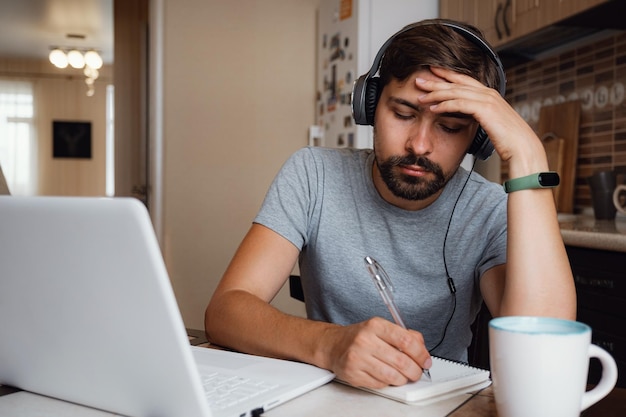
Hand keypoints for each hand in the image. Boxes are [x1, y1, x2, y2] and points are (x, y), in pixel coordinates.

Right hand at [320, 317, 430, 388]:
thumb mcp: (381, 328)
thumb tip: (422, 349)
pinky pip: (380, 384)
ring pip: (392, 376)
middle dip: (415, 371)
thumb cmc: (360, 337)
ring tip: (403, 375)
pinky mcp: (353, 374)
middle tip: (417, 372)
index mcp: (375, 325)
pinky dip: (387, 383)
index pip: (406, 340)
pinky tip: (385, 375)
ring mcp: (358, 358)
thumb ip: (404, 335)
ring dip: (403, 379)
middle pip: (402, 361)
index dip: (421, 354)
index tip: (426, 361)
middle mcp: (365, 340)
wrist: (334, 345)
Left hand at [416, 67, 547, 175]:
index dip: (447, 75)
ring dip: (436, 93)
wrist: (522, 147)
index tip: (432, 72)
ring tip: (420, 96)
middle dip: (436, 81)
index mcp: (489, 94)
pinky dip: (444, 105)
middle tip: (418, 80)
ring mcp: (487, 100)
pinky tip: (432, 108)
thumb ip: (480, 115)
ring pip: (455, 92)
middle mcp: (488, 93)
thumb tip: (468, 116)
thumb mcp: (491, 123)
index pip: (464, 80)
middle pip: (457, 83)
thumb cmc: (508, 139)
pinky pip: (459, 104)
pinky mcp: (484, 109)